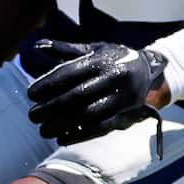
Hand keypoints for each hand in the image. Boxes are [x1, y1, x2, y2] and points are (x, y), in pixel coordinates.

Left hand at [22, 40, 169, 144]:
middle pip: (77, 96)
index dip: (48, 84)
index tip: (30, 94)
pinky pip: (102, 128)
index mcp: (102, 61)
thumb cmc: (114, 60)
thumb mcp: (95, 50)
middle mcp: (114, 79)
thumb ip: (66, 50)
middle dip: (51, 107)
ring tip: (43, 130)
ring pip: (89, 114)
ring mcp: (123, 99)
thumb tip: (38, 45)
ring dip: (63, 124)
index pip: (70, 73)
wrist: (152, 73)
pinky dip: (80, 135)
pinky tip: (61, 138)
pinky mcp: (128, 115)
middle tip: (32, 115)